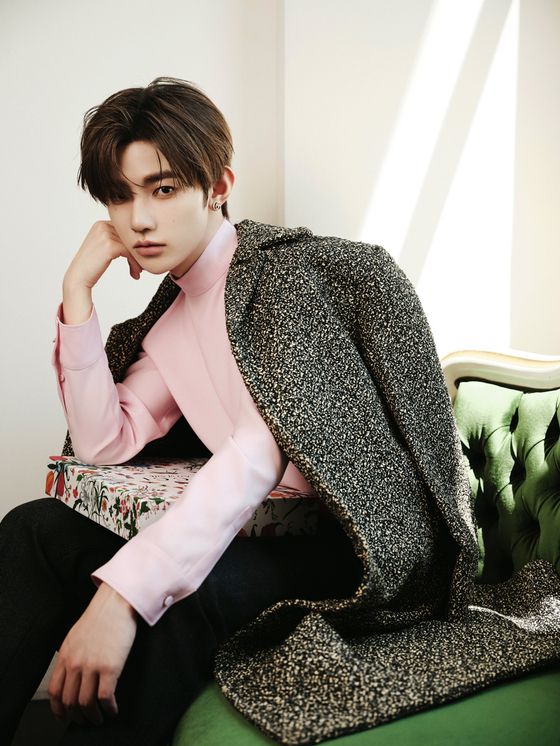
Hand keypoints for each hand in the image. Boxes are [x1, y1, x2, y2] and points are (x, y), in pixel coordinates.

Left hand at [48, 581, 137, 725]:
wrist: (117, 602)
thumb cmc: (101, 616)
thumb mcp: (76, 635)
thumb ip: (72, 655)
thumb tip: (73, 674)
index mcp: (65, 655)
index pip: (55, 691)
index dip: (58, 709)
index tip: (64, 716)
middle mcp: (75, 662)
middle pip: (69, 701)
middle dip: (77, 716)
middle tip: (86, 719)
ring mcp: (92, 665)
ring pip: (86, 704)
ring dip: (93, 717)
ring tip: (100, 718)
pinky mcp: (110, 667)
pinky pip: (105, 698)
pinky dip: (109, 709)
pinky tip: (113, 709)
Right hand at [64, 220, 142, 289]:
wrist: (79, 277)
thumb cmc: (91, 265)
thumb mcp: (102, 247)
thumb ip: (115, 239)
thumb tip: (138, 241)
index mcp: (101, 224)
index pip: (125, 231)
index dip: (133, 244)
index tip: (138, 258)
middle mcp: (102, 226)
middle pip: (129, 237)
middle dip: (136, 253)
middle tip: (140, 267)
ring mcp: (106, 234)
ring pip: (131, 246)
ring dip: (137, 260)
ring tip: (137, 272)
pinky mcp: (110, 245)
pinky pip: (130, 253)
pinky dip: (134, 264)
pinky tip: (135, 274)